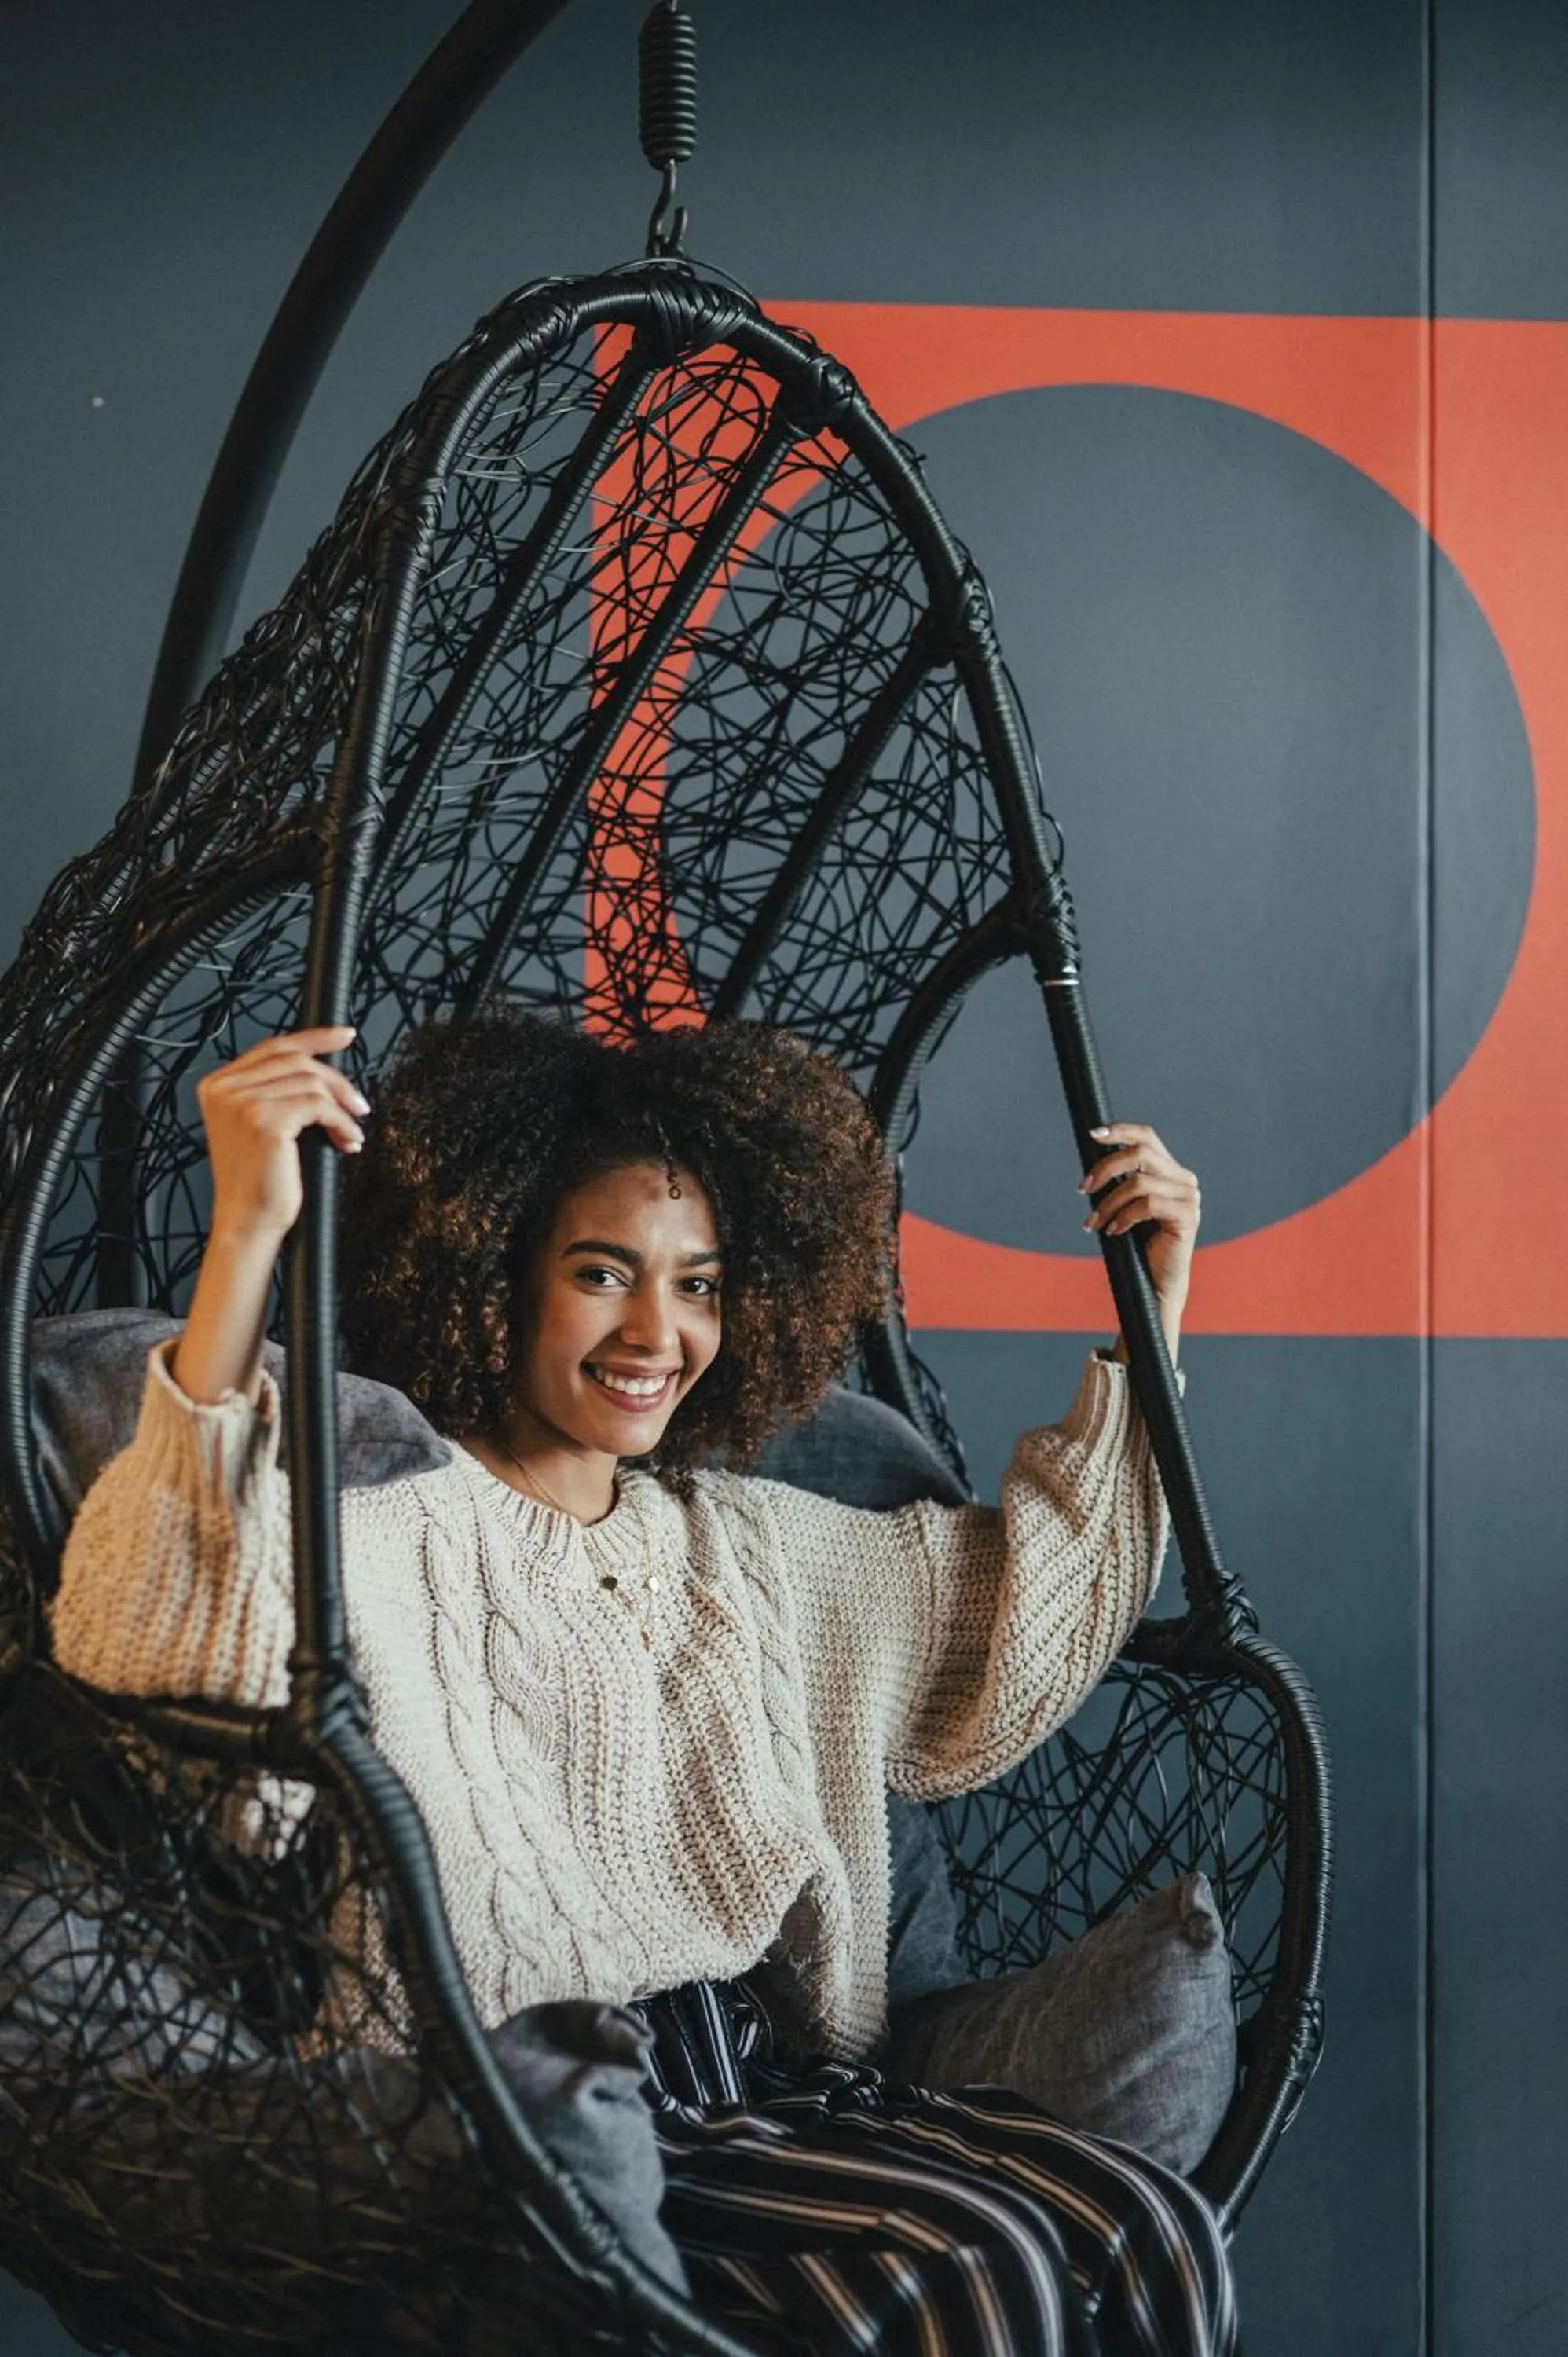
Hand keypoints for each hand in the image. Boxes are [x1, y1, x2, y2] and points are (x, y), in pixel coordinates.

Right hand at [196, 1027, 366, 1246]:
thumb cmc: (257, 1182)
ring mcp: (242, 1103)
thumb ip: (275, 1091)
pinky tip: (347, 1140)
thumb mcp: (259, 1126)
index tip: (344, 1036)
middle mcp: (224, 1089)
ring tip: (350, 1131)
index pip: (273, 1047)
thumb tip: (322, 1069)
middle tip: (359, 1104)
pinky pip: (320, 1106)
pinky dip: (341, 1122)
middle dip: (337, 1081)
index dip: (314, 1038)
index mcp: (217, 1086)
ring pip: (312, 1083)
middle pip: (297, 1061)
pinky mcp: (265, 1120)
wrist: (247, 1222)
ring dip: (341, 1108)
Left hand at [1078, 1123, 1200, 1350]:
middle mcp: (1184, 1179)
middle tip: (1083, 1189)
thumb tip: (1092, 1163)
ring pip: (1139, 1182)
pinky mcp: (1188, 1217)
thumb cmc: (1137, 1245)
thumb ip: (1119, 1181)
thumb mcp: (1125, 1205)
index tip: (1092, 1134)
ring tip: (1094, 1222)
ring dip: (1108, 1202)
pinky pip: (1147, 1205)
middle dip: (1105, 1168)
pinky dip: (1123, 1217)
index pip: (1147, 1137)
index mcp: (1170, 1171)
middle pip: (1140, 1153)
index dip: (1120, 1130)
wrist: (1154, 1284)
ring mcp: (1189, 1197)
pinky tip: (1114, 1231)